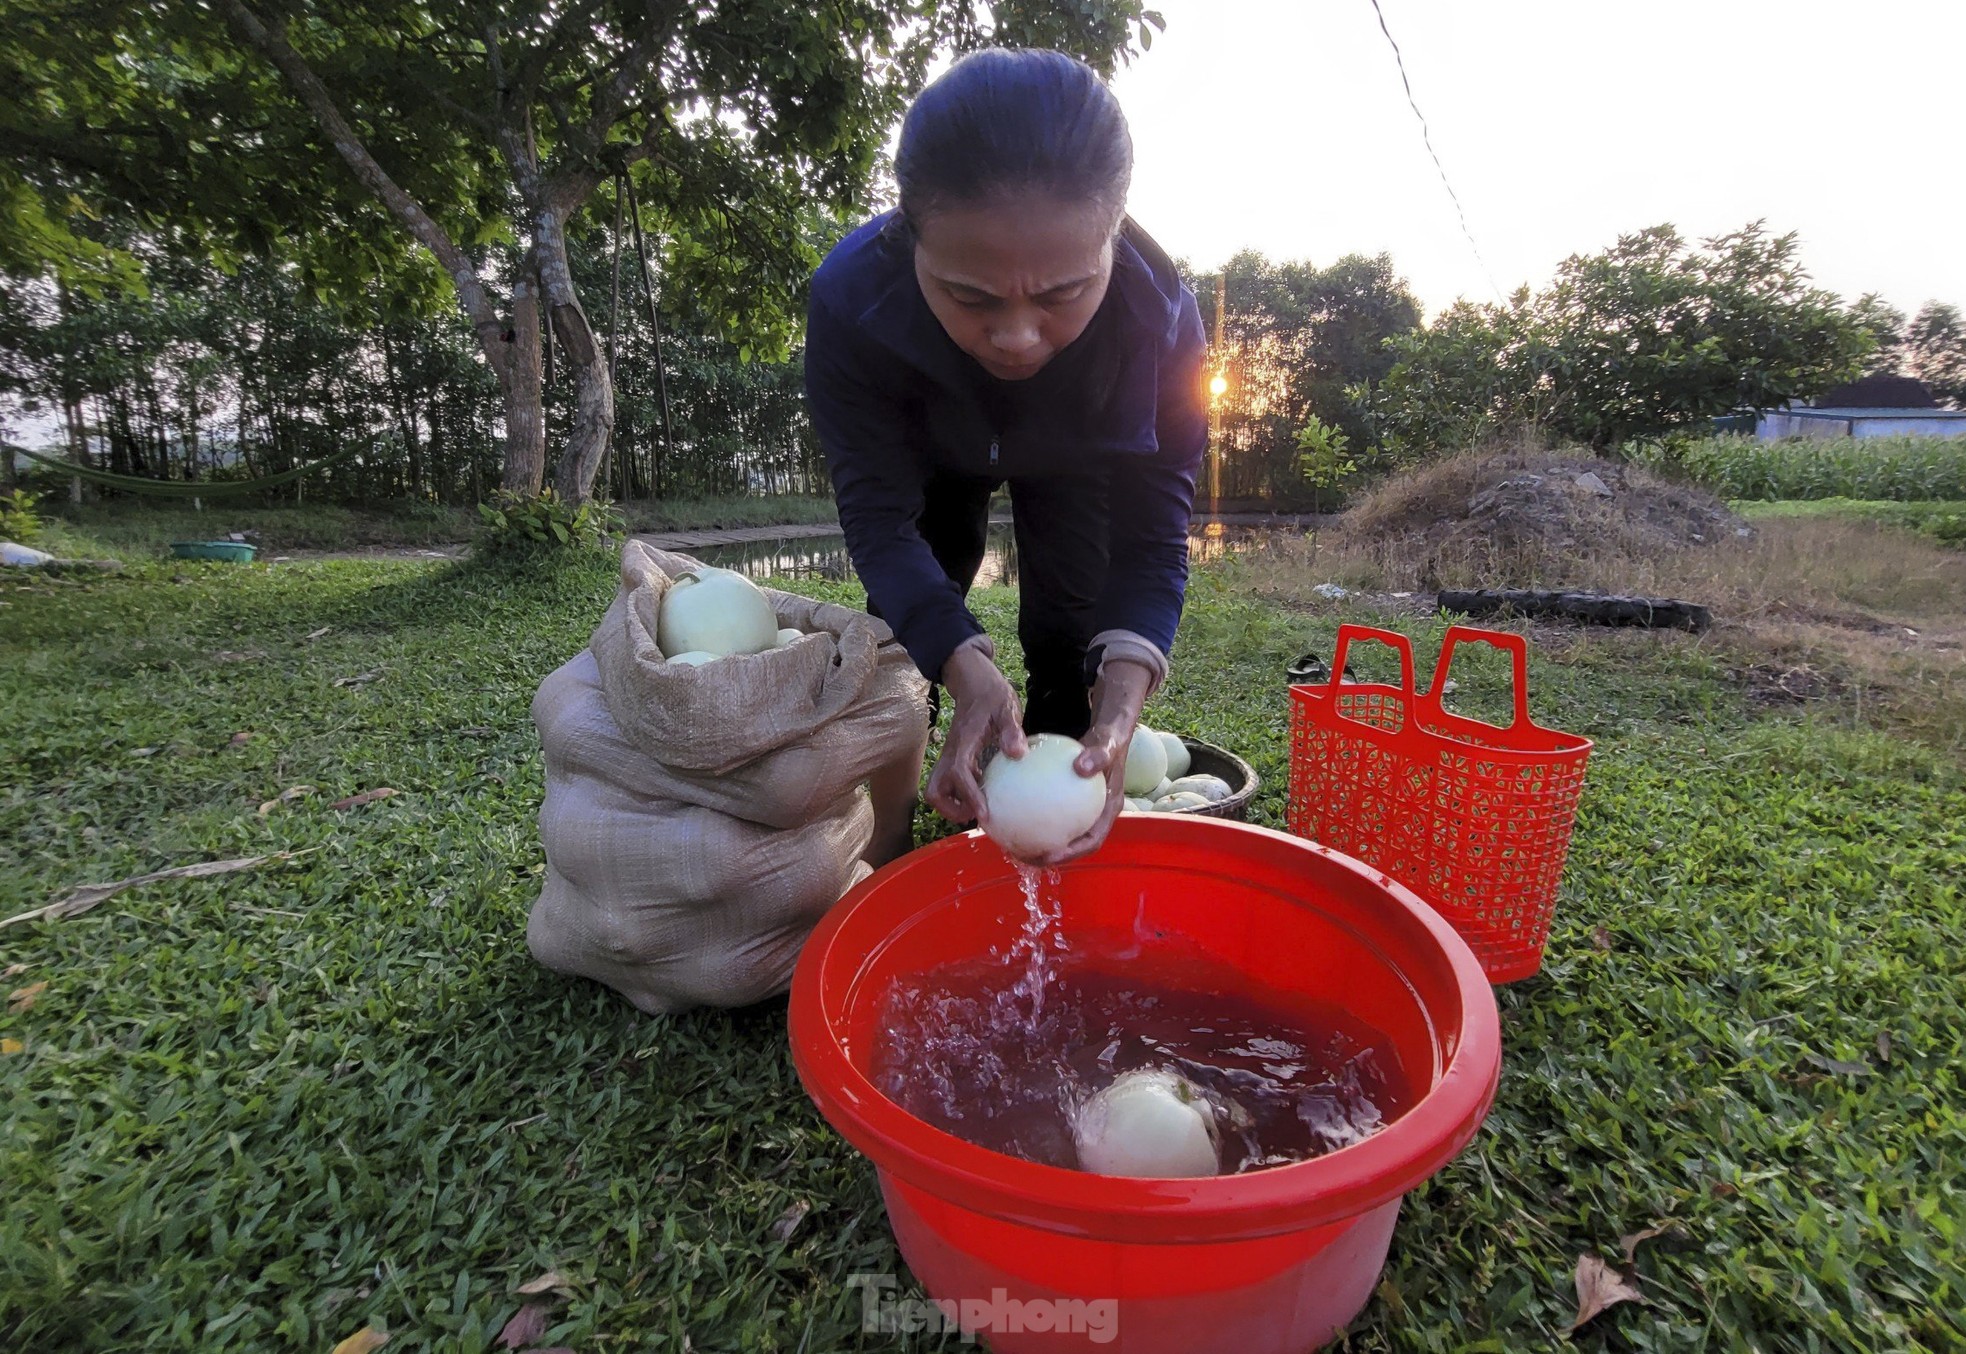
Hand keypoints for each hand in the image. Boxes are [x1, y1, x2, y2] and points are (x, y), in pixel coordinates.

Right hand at [924, 644, 1025, 827]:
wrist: (973, 682)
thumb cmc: (991, 694)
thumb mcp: (1006, 707)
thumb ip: (1012, 729)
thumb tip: (1018, 753)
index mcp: (964, 741)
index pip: (958, 773)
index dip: (968, 795)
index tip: (983, 813)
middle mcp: (951, 752)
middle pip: (934, 790)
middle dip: (950, 809)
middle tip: (976, 814)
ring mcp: (950, 756)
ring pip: (938, 789)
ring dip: (953, 805)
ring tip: (978, 809)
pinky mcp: (955, 758)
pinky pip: (949, 784)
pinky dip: (961, 795)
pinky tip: (984, 795)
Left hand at [1024, 658, 1155, 866]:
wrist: (1109, 734)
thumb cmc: (1109, 739)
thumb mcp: (1107, 743)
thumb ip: (1098, 754)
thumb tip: (1081, 767)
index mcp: (1107, 810)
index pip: (1091, 841)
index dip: (1071, 854)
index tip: (1048, 855)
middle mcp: (1095, 816)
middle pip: (1072, 846)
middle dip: (1049, 857)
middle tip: (1023, 857)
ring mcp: (1082, 811)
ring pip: (1059, 835)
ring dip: (1037, 844)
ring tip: (1010, 845)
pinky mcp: (1068, 803)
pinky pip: (1049, 815)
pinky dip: (1032, 819)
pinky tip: (1009, 814)